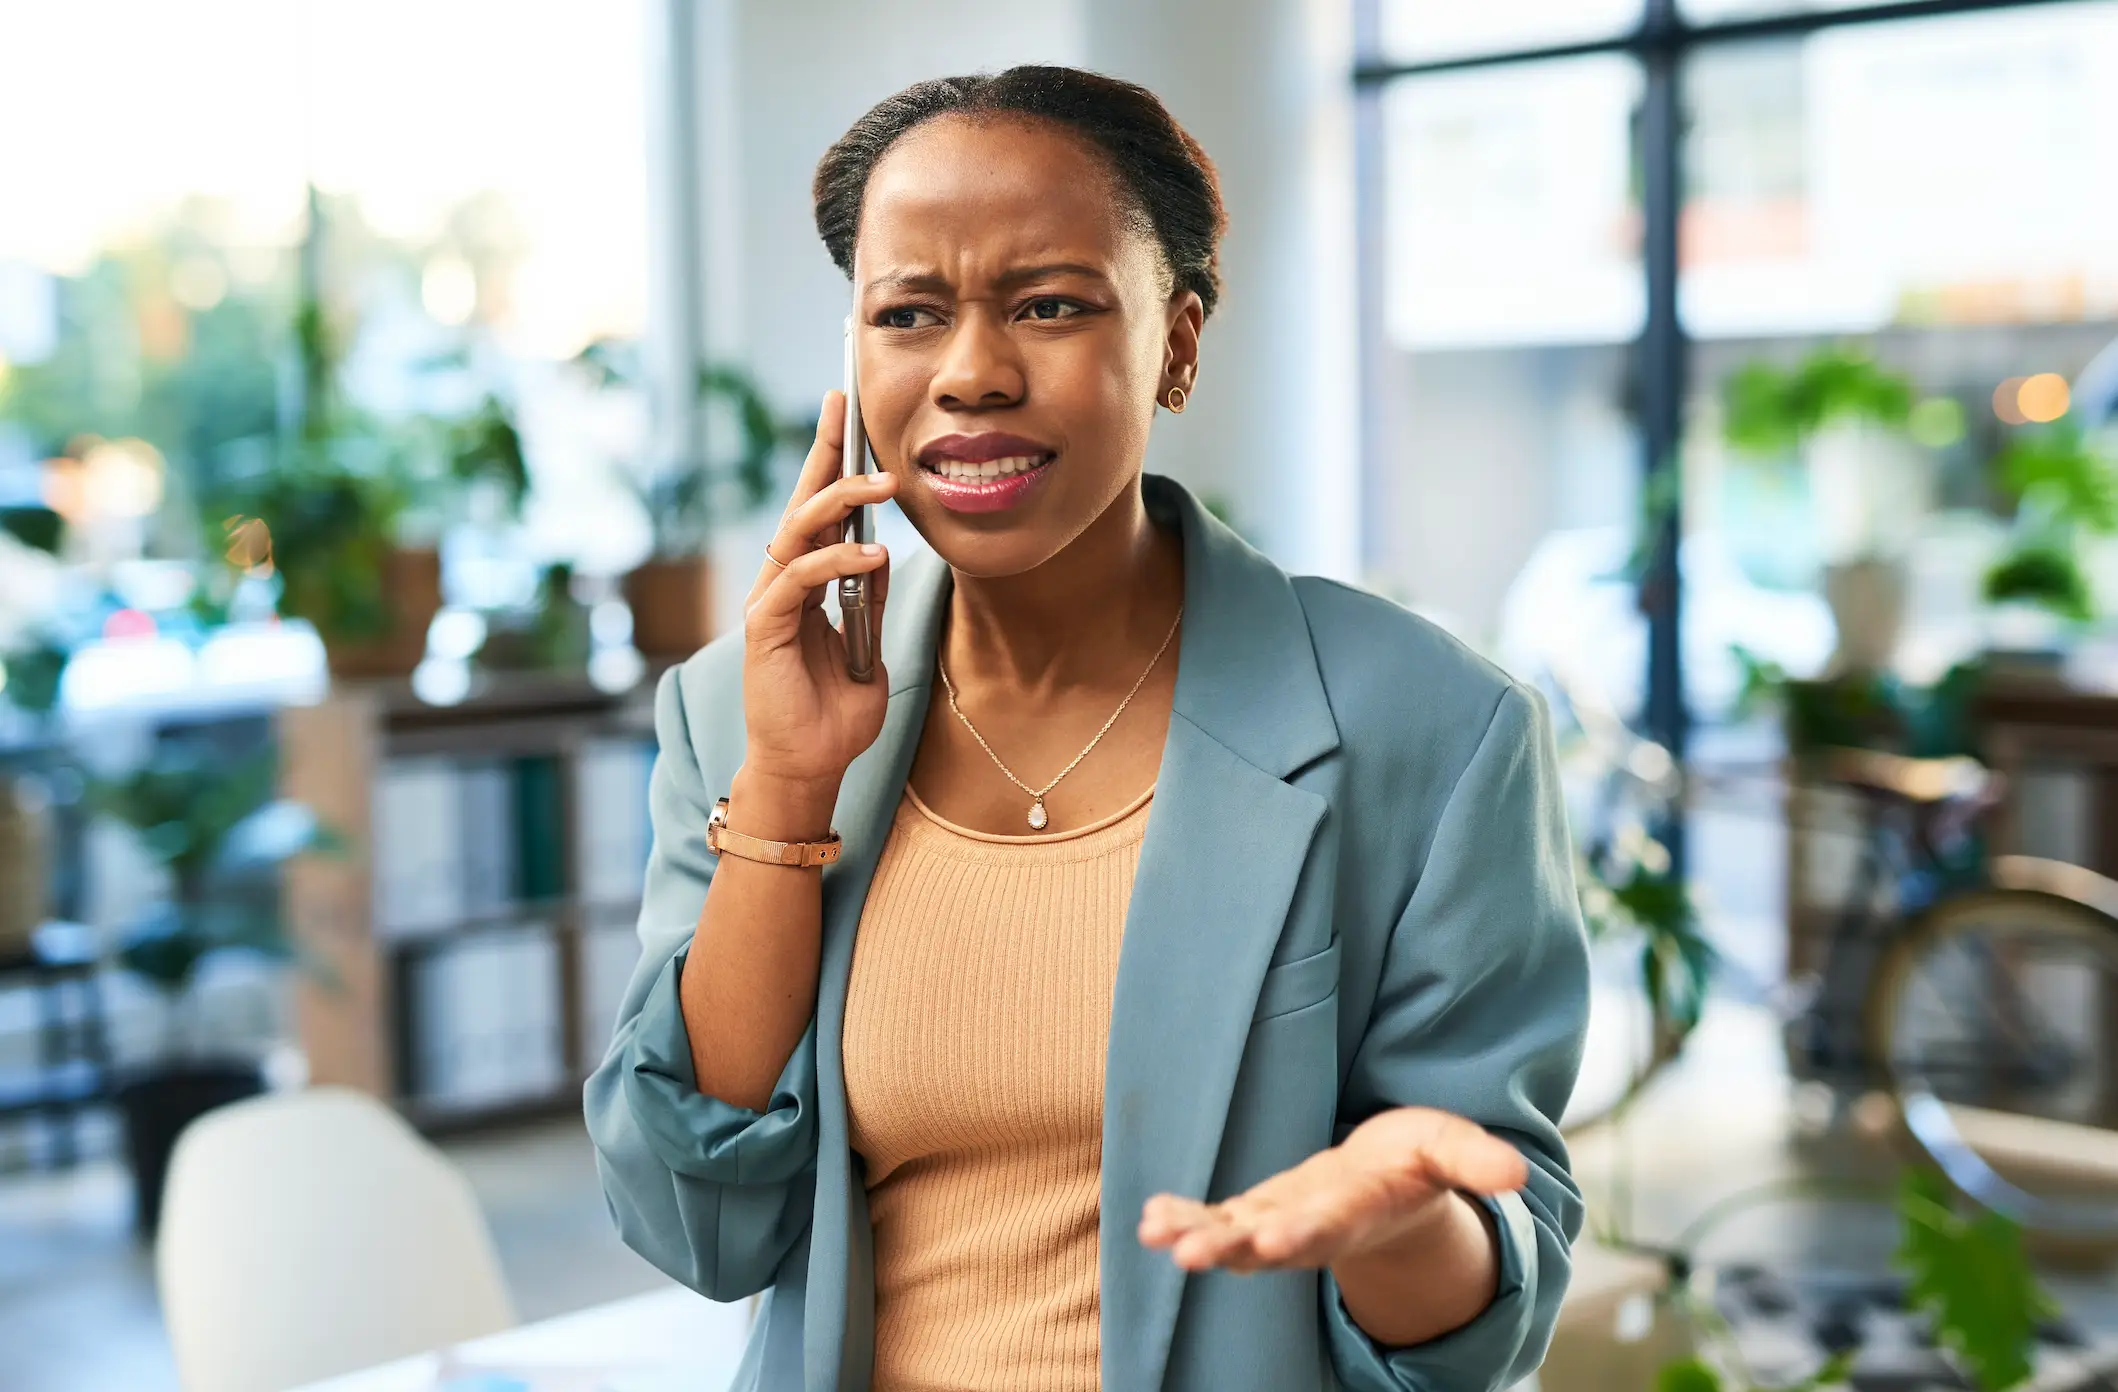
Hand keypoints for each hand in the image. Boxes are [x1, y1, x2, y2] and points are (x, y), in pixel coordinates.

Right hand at [739, 390, 901, 802]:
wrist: (810, 765)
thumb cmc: (835, 712)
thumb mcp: (869, 644)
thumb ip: (869, 600)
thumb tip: (881, 553)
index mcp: (805, 581)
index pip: (817, 508)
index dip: (829, 459)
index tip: (845, 410)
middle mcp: (780, 582)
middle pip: (800, 502)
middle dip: (824, 453)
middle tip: (849, 410)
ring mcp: (768, 602)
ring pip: (798, 531)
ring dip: (842, 501)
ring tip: (885, 483)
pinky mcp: (763, 628)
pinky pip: (799, 579)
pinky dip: (836, 562)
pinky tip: (870, 555)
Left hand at [1137, 1107, 1525, 1274]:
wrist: (1391, 1182)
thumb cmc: (1419, 1162)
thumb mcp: (1452, 1148)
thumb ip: (1475, 1161)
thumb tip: (1517, 1174)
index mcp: (1361, 1209)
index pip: (1330, 1224)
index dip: (1303, 1232)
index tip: (1273, 1241)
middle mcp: (1315, 1225)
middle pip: (1269, 1244)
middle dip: (1230, 1249)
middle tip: (1189, 1255)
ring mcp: (1281, 1223)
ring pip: (1234, 1239)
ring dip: (1195, 1238)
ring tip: (1155, 1234)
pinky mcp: (1258, 1213)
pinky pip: (1217, 1221)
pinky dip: (1184, 1220)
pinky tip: (1148, 1220)